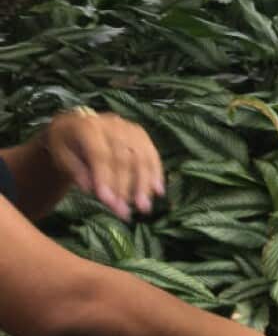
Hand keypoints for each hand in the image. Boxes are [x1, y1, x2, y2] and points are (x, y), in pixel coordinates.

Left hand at [44, 110, 163, 219]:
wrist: (75, 124)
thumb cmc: (66, 144)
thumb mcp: (61, 156)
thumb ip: (77, 172)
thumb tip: (93, 190)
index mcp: (88, 128)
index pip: (100, 155)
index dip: (105, 178)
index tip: (108, 202)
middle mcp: (112, 125)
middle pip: (124, 157)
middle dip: (126, 186)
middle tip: (127, 211)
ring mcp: (129, 128)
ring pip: (141, 156)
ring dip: (145, 183)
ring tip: (144, 206)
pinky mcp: (140, 134)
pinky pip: (151, 153)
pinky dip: (156, 173)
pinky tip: (158, 190)